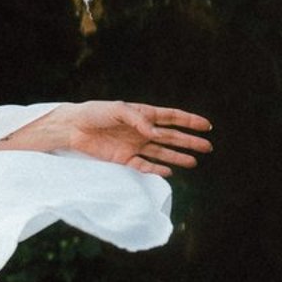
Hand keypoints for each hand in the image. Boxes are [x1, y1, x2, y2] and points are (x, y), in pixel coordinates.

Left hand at [0, 99, 212, 175]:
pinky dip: (157, 169)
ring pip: (162, 152)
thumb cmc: (94, 113)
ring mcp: (134, 145)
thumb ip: (138, 119)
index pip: (171, 117)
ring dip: (178, 157)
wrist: (73, 128)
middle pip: (171, 137)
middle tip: (208, 147)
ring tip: (195, 162)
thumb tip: (155, 132)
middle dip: (190, 141)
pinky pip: (144, 165)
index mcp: (143, 114)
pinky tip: (170, 171)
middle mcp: (142, 131)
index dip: (189, 121)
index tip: (207, 125)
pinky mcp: (124, 159)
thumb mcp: (117, 110)